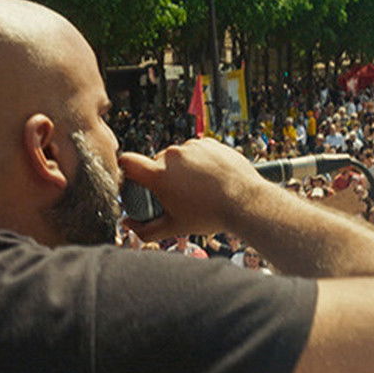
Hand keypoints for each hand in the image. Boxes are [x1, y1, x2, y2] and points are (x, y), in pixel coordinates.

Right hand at [119, 139, 270, 238]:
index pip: (128, 162)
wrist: (246, 202)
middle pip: (156, 163)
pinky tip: (210, 178)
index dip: (127, 171)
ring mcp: (192, 147)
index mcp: (159, 175)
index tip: (134, 181)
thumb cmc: (209, 216)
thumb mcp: (174, 227)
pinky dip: (200, 161)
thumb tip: (127, 225)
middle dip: (162, 177)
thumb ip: (145, 229)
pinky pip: (196, 151)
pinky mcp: (209, 142)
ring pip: (178, 157)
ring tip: (199, 188)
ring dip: (182, 169)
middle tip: (177, 195)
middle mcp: (172, 155)